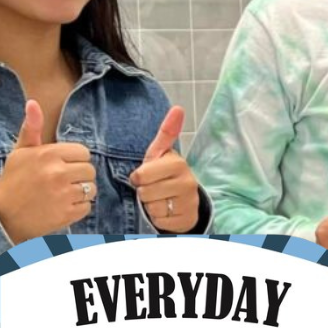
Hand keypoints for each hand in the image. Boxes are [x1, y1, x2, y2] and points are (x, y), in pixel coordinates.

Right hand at [0, 100, 95, 243]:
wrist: (2, 216)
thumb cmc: (13, 181)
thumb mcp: (20, 152)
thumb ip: (31, 128)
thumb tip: (33, 103)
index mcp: (48, 154)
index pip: (83, 152)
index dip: (75, 160)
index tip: (62, 166)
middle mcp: (58, 173)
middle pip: (90, 170)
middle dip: (79, 176)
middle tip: (62, 181)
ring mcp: (64, 195)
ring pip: (91, 188)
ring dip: (81, 192)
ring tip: (63, 194)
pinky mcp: (67, 214)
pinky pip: (88, 206)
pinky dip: (78, 208)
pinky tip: (62, 206)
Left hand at [130, 106, 200, 232]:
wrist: (184, 202)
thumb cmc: (166, 175)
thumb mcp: (162, 154)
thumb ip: (167, 132)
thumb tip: (178, 107)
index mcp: (178, 163)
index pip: (142, 174)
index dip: (139, 177)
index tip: (146, 175)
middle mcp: (187, 182)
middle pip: (145, 191)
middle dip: (144, 191)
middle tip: (154, 188)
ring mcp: (188, 202)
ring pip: (151, 206)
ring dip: (151, 205)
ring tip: (161, 199)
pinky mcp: (186, 218)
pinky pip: (159, 220)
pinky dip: (158, 217)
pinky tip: (166, 211)